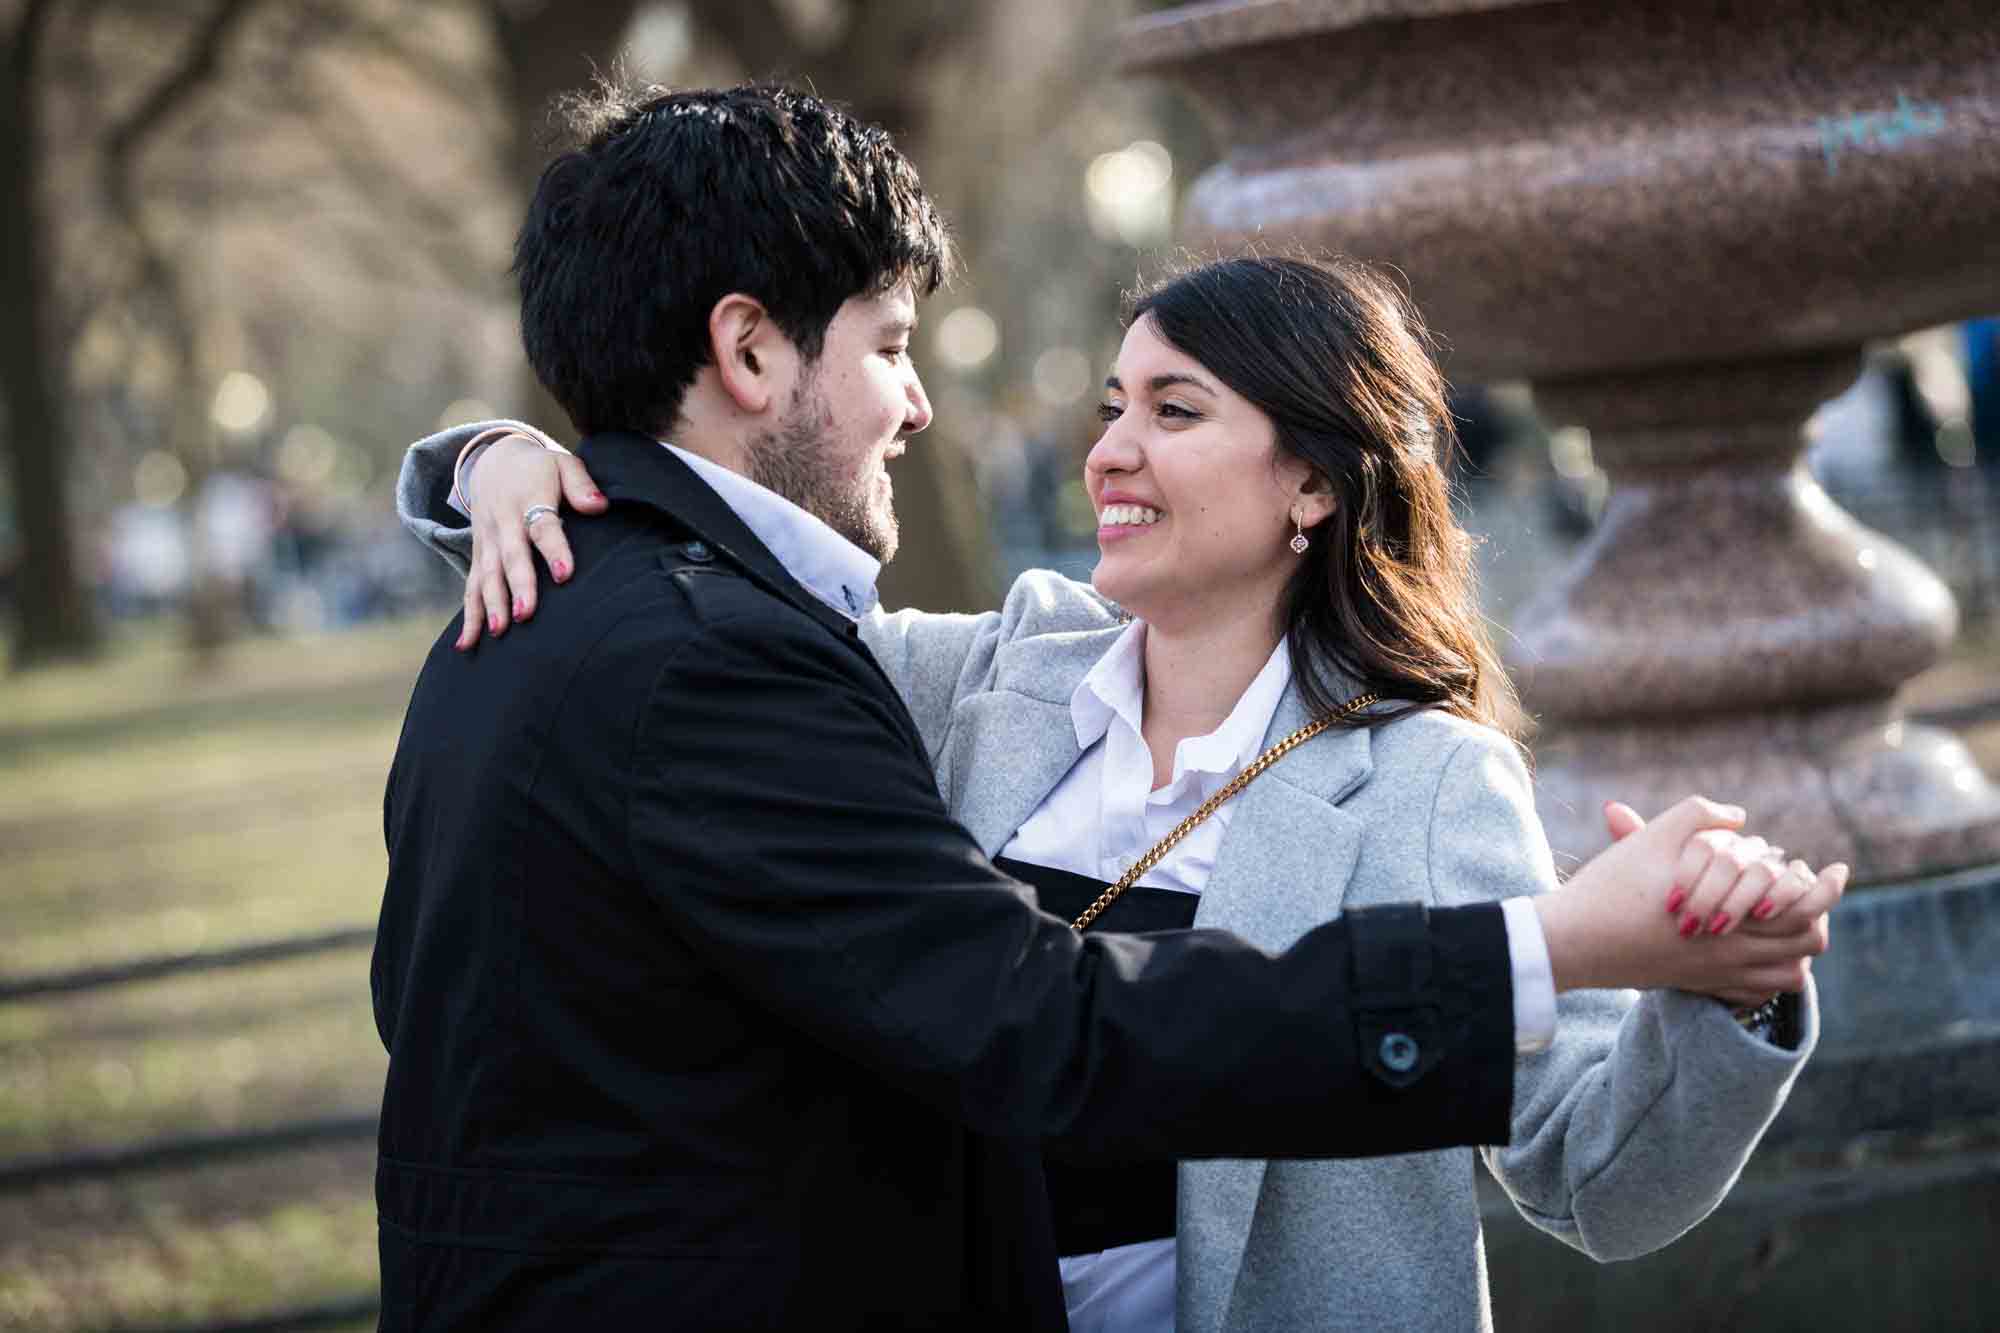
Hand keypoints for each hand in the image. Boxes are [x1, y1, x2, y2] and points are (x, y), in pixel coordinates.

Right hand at [456, 433, 607, 649]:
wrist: (493, 460)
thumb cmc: (540, 468)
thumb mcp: (563, 463)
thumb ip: (582, 485)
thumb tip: (599, 506)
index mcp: (529, 500)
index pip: (542, 526)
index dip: (553, 549)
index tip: (564, 574)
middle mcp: (504, 523)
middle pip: (511, 557)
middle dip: (518, 586)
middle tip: (526, 614)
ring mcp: (488, 541)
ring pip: (487, 575)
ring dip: (491, 604)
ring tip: (499, 632)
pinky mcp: (479, 555)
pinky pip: (471, 586)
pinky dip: (468, 615)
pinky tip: (467, 644)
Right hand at [1534, 796, 1833, 997]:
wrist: (1571, 941)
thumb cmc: (1610, 886)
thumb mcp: (1653, 837)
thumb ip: (1698, 815)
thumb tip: (1738, 816)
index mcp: (1728, 916)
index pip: (1803, 907)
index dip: (1826, 886)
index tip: (1835, 868)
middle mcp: (1730, 952)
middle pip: (1804, 941)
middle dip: (1819, 912)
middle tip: (1814, 889)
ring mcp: (1714, 975)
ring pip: (1788, 973)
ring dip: (1799, 946)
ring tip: (1794, 918)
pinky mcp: (1697, 986)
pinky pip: (1757, 994)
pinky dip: (1772, 974)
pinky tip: (1763, 950)